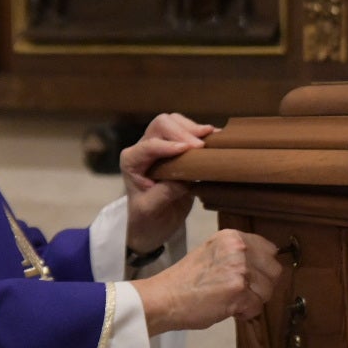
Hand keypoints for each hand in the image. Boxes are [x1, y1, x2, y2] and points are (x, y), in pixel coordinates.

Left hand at [121, 112, 215, 254]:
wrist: (154, 226)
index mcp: (132, 161)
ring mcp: (161, 146)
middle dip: (182, 131)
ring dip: (192, 128)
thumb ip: (164, 193)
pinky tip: (215, 138)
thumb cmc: (148, 219)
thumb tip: (185, 178)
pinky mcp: (176, 149)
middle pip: (162, 124)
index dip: (168, 145)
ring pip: (175, 122)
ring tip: (210, 138)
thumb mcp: (151, 210)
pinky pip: (187, 131)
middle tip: (201, 146)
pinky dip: (201, 133)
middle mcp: (144, 149)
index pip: (149, 146)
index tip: (188, 149)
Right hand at [132, 230, 283, 333]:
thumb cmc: (186, 280)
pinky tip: (229, 309)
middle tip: (242, 291)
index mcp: (232, 237)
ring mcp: (239, 269)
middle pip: (274, 270)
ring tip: (231, 300)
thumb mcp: (213, 253)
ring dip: (253, 300)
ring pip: (268, 290)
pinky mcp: (238, 292)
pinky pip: (257, 307)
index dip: (263, 267)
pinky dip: (245, 313)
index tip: (252, 276)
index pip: (269, 249)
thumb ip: (238, 255)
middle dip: (262, 285)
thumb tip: (264, 266)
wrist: (164, 298)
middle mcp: (238, 249)